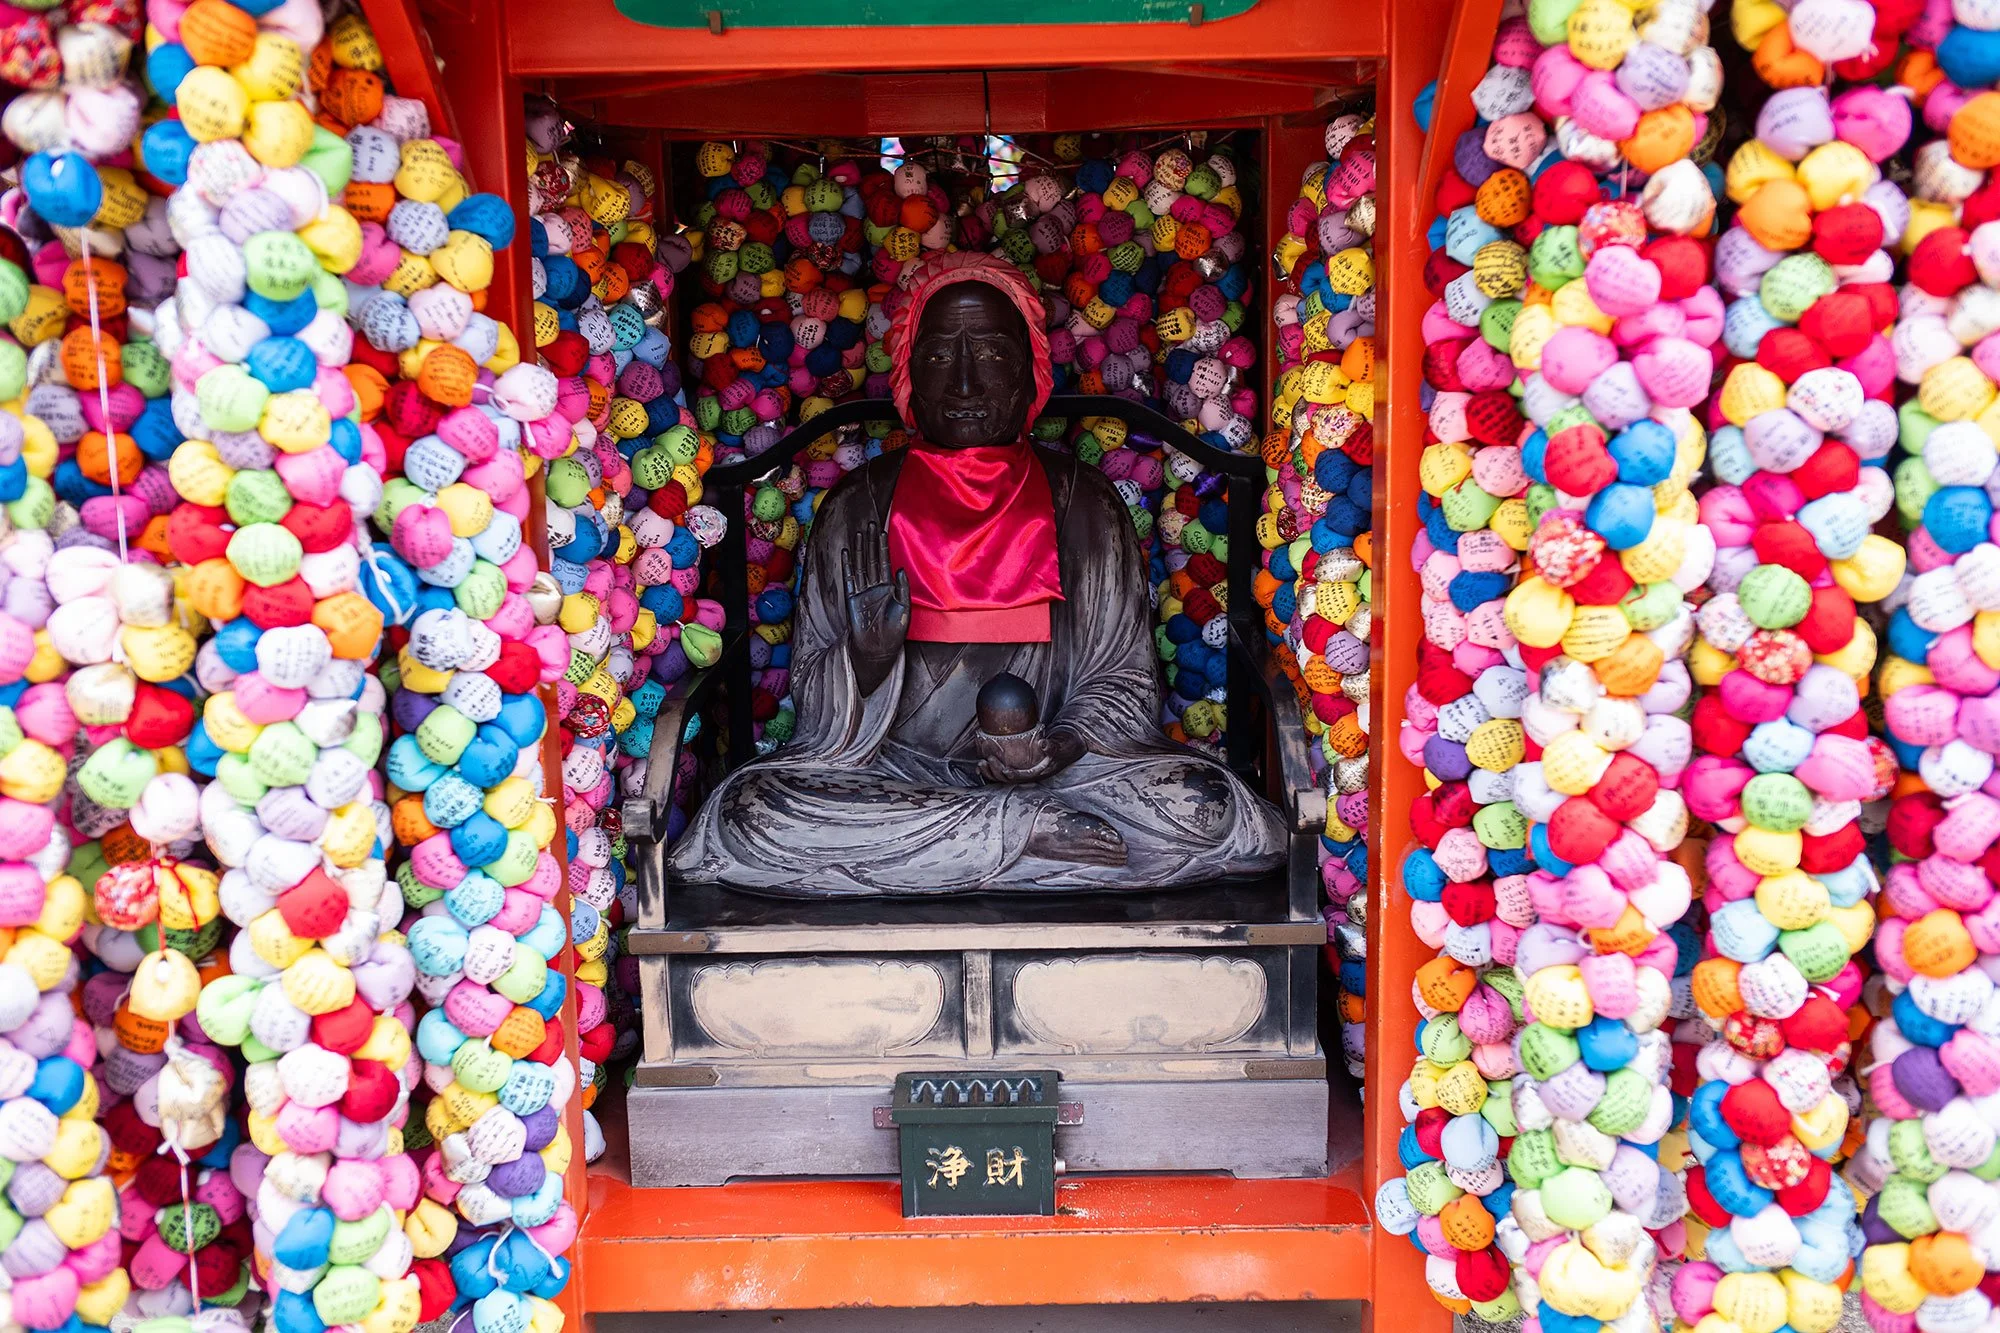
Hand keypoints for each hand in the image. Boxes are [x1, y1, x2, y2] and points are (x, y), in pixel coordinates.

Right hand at [844, 522, 908, 694]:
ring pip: (860, 565)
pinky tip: (846, 553)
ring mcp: (862, 591)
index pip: (885, 562)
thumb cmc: (894, 632)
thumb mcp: (904, 609)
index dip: (883, 547)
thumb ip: (903, 588)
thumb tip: (901, 569)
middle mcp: (875, 586)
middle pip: (871, 559)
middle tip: (870, 524)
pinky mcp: (852, 598)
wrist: (878, 649)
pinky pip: (849, 578)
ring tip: (859, 533)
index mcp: (889, 587)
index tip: (881, 531)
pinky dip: (847, 565)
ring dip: (859, 549)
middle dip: (871, 542)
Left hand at [977, 727, 1083, 784]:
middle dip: (995, 772)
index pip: (1022, 778)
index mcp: (1039, 774)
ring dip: (991, 773)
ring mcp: (1025, 772)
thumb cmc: (1066, 747)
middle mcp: (1030, 775)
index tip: (1001, 767)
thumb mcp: (1062, 746)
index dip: (1010, 774)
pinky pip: (1004, 770)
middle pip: (1009, 780)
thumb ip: (1052, 747)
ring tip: (981, 763)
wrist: (1070, 745)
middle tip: (986, 760)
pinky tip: (984, 762)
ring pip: (1004, 778)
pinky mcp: (1021, 766)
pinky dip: (993, 768)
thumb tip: (1043, 744)